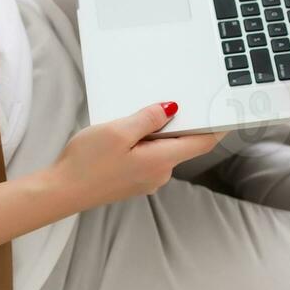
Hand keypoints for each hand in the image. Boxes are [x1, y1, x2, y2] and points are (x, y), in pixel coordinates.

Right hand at [43, 102, 222, 213]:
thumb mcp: (118, 131)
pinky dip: (144, 142)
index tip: (229, 112)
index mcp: (161, 161)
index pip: (202, 143)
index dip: (217, 127)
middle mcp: (160, 173)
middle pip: (181, 143)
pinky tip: (125, 133)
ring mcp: (147, 179)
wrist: (60, 191)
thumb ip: (148, 118)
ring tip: (134, 116)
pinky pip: (149, 155)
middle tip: (167, 99)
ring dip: (155, 131)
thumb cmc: (86, 162)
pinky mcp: (134, 180)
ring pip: (162, 148)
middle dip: (177, 122)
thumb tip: (172, 108)